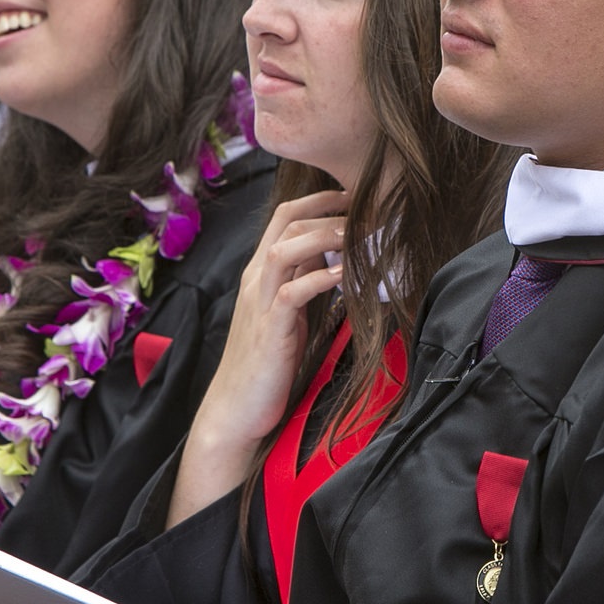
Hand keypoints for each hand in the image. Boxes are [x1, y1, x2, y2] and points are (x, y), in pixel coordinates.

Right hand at [168, 190, 347, 525]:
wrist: (236, 408)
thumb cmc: (266, 363)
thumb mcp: (288, 313)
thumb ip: (303, 283)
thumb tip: (334, 259)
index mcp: (261, 273)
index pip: (285, 217)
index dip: (320, 200)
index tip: (355, 196)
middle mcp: (257, 279)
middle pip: (287, 223)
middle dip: (329, 210)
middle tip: (368, 208)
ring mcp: (260, 302)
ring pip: (287, 249)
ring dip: (326, 236)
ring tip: (359, 235)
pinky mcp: (270, 328)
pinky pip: (295, 291)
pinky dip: (322, 278)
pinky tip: (346, 276)